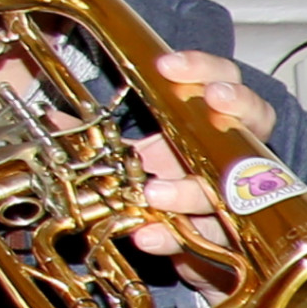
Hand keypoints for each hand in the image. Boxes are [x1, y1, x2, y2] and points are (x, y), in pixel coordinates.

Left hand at [122, 50, 280, 255]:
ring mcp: (239, 195)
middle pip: (252, 120)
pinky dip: (174, 237)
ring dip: (193, 189)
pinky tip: (150, 236)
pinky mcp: (229, 237)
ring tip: (155, 194)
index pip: (223, 80)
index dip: (203, 69)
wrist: (185, 240)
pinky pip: (210, 238)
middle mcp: (236, 152)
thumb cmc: (169, 183)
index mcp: (215, 120)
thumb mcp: (136, 153)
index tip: (167, 66)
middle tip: (211, 101)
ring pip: (235, 187)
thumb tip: (54, 121)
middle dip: (235, 107)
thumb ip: (103, 138)